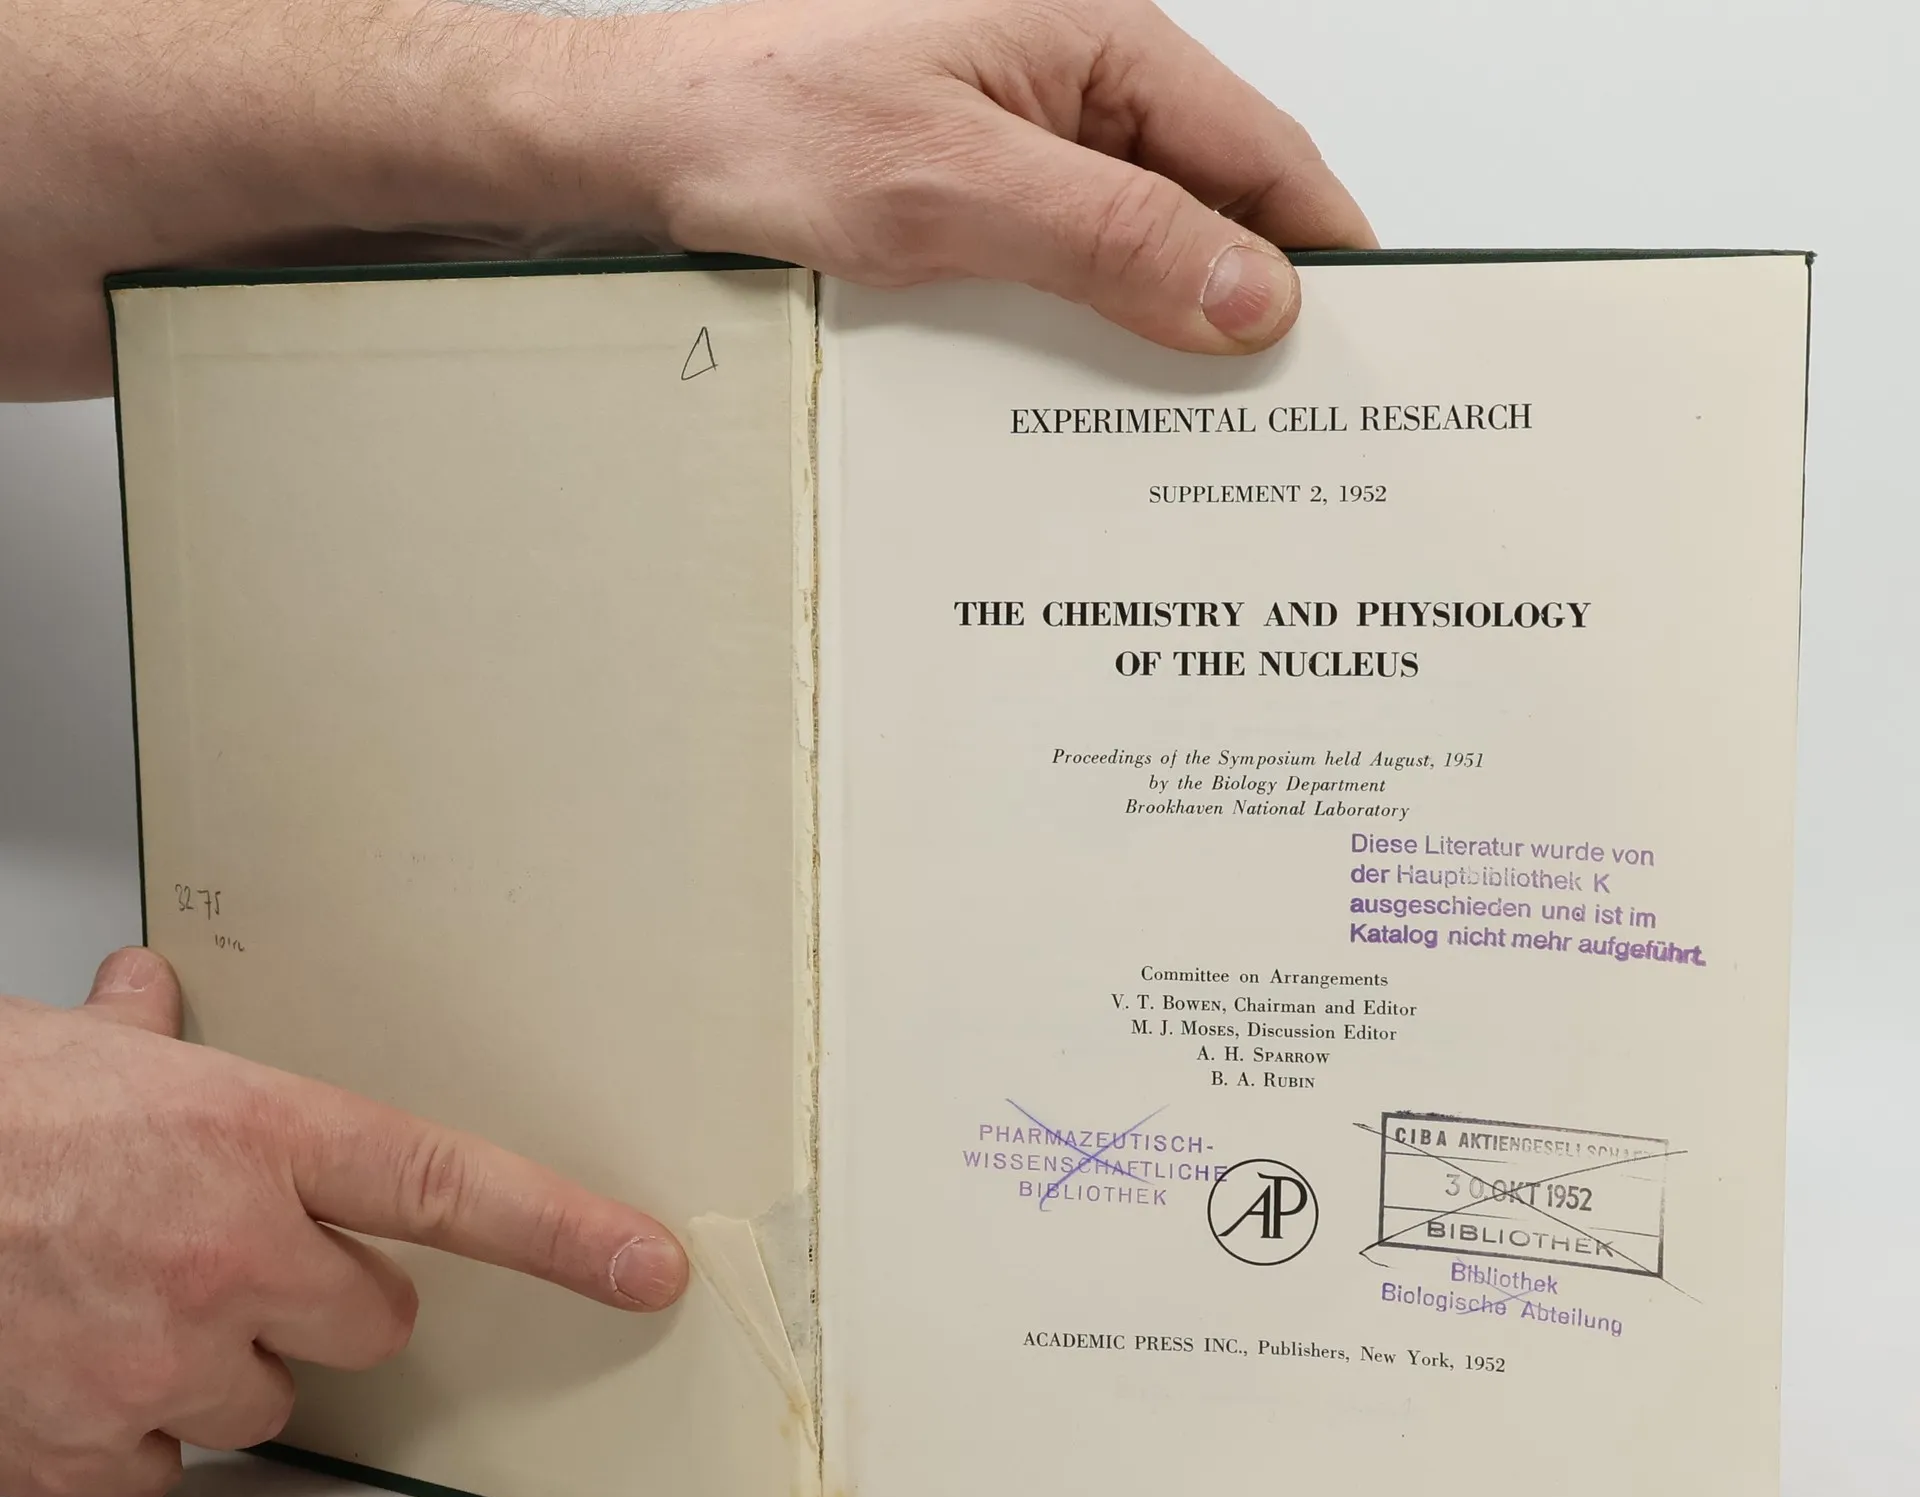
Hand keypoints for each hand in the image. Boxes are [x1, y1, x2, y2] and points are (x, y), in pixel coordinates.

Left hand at [0, 0, 1372, 396]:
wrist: (637, 141)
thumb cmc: (766, 122)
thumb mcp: (956, 186)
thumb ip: (1115, 235)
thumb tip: (1251, 295)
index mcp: (1097, 45)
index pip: (1262, 155)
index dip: (1324, 252)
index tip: (1373, 345)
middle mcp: (1072, 91)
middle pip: (1215, 208)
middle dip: (1256, 311)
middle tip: (1293, 428)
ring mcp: (1024, 152)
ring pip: (1143, 253)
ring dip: (1171, 336)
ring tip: (1203, 442)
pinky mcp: (977, 207)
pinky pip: (1070, 278)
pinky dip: (1095, 341)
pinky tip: (1095, 415)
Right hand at [0, 948, 687, 1496]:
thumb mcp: (78, 1053)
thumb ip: (146, 1034)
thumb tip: (153, 987)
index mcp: (258, 1138)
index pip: (455, 1189)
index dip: (566, 1235)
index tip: (644, 1269)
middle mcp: (233, 1250)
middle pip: (372, 1323)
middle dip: (319, 1302)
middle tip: (228, 1262)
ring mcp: (163, 1354)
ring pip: (266, 1402)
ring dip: (217, 1367)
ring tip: (123, 1304)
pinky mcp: (86, 1441)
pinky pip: (160, 1476)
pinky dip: (126, 1442)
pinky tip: (72, 1372)